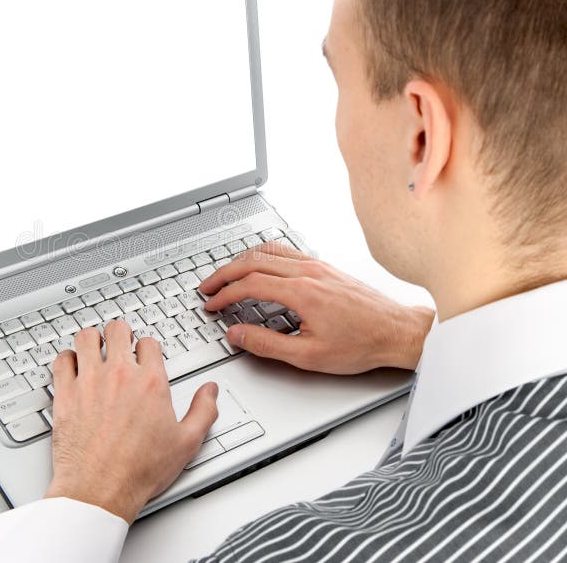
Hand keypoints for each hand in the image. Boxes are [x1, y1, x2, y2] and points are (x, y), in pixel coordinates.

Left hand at [44, 320, 218, 522]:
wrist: (99, 491)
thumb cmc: (137, 471)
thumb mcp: (186, 444)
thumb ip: (203, 411)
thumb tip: (210, 392)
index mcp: (150, 382)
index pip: (149, 343)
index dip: (147, 347)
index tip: (144, 355)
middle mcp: (119, 375)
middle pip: (117, 330)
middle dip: (120, 333)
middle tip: (119, 342)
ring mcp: (89, 382)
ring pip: (86, 338)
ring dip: (91, 339)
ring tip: (94, 347)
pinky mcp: (65, 394)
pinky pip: (61, 361)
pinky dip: (66, 359)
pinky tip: (71, 366)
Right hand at [200, 242, 433, 373]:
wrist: (398, 332)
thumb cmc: (362, 344)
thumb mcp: (309, 356)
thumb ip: (267, 344)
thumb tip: (237, 334)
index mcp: (302, 292)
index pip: (249, 285)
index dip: (224, 295)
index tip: (212, 306)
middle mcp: (308, 272)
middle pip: (253, 262)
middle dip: (224, 274)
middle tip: (208, 287)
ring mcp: (317, 265)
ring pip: (268, 251)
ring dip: (241, 261)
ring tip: (226, 275)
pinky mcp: (324, 267)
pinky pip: (285, 251)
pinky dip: (262, 256)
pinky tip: (259, 265)